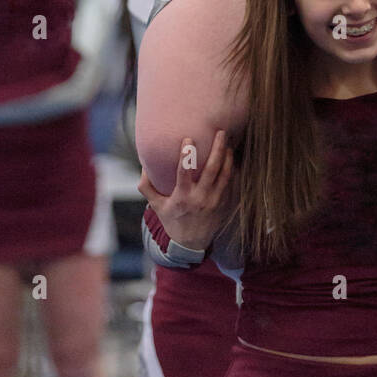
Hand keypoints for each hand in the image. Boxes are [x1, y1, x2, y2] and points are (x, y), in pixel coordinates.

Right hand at [138, 130, 234, 252]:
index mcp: (183, 197)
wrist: (190, 244)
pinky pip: (231, 182)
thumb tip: (143, 166)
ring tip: (229, 142)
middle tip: (221, 132)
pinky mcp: (223, 203)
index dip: (186, 155)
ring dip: (228, 156)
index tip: (188, 139)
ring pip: (225, 174)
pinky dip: (233, 168)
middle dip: (217, 149)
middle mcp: (200, 198)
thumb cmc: (172, 220)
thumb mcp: (156, 206)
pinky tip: (233, 156)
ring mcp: (214, 201)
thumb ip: (147, 187)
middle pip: (212, 169)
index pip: (184, 172)